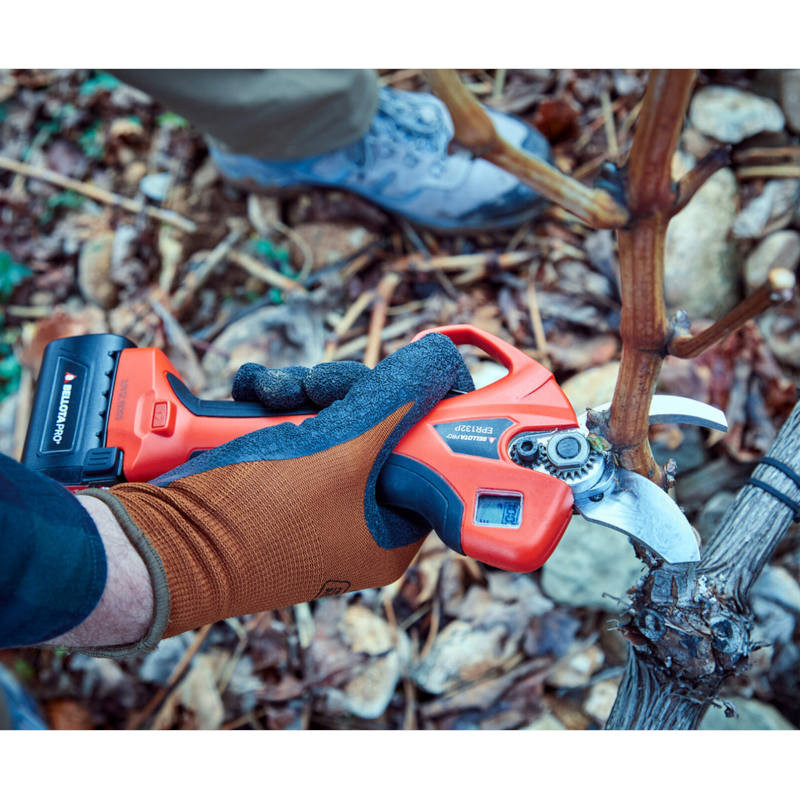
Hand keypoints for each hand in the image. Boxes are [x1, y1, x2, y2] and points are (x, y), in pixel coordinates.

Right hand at [79, 333, 472, 651]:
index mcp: (392, 527)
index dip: (412, 406)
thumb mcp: (343, 451)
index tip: (389, 379)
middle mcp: (360, 517)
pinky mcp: (277, 481)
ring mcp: (316, 500)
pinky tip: (246, 394)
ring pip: (330, 419)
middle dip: (339, 392)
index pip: (427, 450)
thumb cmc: (255, 516)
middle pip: (377, 425)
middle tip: (311, 386)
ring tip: (260, 390)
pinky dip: (270, 406)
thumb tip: (442, 359)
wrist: (161, 544)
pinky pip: (293, 429)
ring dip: (298, 393)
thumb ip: (399, 399)